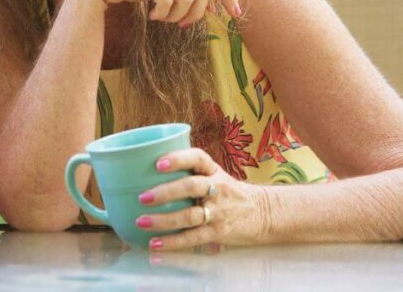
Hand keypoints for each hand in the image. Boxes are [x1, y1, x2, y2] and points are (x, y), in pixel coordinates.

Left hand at [134, 147, 268, 249]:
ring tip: (142, 222)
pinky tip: (155, 243)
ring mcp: (219, 211)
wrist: (261, 212)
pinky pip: (193, 237)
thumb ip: (188, 171)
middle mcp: (217, 188)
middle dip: (165, 193)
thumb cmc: (226, 190)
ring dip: (164, 220)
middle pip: (191, 187)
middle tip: (142, 197)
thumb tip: (143, 169)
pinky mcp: (218, 232)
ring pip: (190, 215)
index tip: (158, 163)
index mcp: (212, 170)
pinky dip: (173, 242)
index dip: (178, 159)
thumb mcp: (213, 174)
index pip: (197, 158)